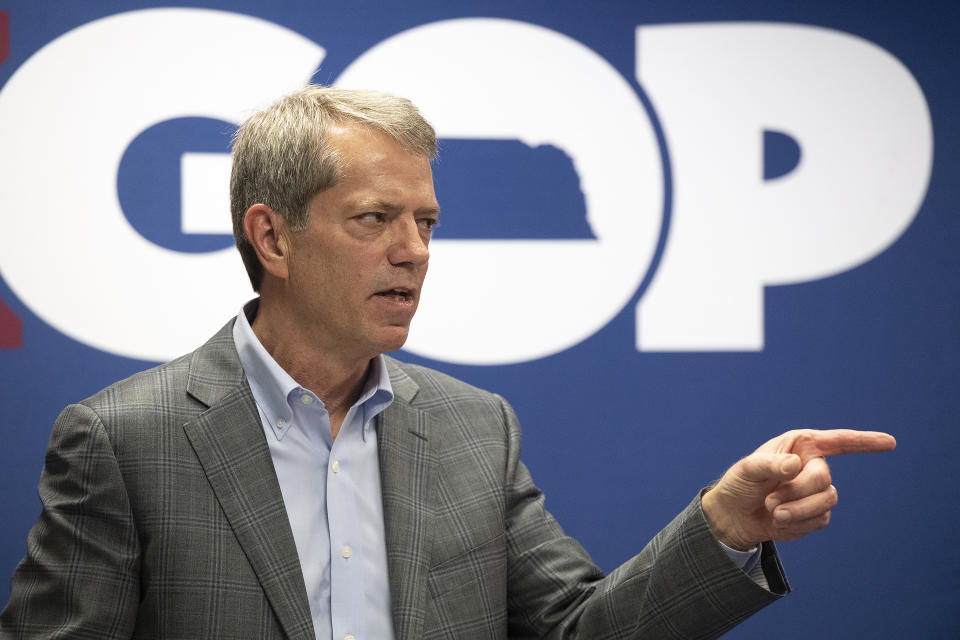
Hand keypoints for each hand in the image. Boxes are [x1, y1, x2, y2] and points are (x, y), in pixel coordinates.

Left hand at [700, 429, 895, 550]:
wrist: (734, 516)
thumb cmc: (739, 484)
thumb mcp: (747, 470)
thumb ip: (770, 465)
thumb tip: (795, 465)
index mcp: (799, 445)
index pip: (837, 441)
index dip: (864, 442)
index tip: (889, 442)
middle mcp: (812, 465)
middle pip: (824, 478)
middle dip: (798, 492)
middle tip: (771, 500)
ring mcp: (815, 491)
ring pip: (827, 501)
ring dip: (798, 510)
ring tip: (773, 512)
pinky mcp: (815, 514)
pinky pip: (820, 520)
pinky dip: (798, 523)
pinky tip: (779, 521)